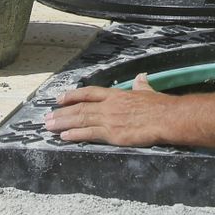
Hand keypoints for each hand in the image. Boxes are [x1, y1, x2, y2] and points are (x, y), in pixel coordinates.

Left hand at [44, 73, 174, 145]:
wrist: (166, 117)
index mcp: (116, 95)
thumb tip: (140, 78)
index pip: (89, 93)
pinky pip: (89, 134)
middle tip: (47, 117)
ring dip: (63, 123)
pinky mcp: (112, 134)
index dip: (72, 95)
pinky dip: (75, 135)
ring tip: (49, 126)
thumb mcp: (148, 91)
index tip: (59, 98)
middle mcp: (108, 106)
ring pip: (80, 120)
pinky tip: (64, 137)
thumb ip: (141, 86)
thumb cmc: (160, 105)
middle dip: (61, 113)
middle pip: (79, 108)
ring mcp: (109, 119)